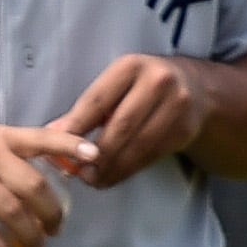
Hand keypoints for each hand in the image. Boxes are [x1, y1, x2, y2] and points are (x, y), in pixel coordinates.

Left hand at [53, 54, 217, 188]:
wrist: (196, 87)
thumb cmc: (140, 86)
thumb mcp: (115, 85)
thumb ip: (84, 110)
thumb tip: (50, 134)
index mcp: (131, 66)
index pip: (97, 100)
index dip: (76, 127)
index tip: (57, 148)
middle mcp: (158, 82)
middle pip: (120, 125)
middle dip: (96, 154)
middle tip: (77, 173)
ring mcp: (178, 106)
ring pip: (138, 144)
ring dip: (113, 168)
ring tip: (93, 179)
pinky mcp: (187, 129)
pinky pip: (153, 154)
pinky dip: (130, 169)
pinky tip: (114, 176)